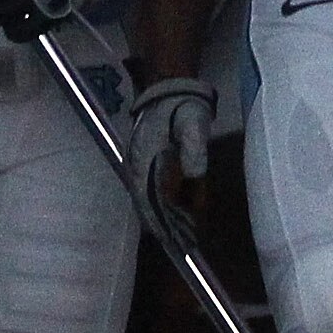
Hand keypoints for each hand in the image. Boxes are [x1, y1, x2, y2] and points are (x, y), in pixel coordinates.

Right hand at [122, 76, 214, 233]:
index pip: (149, 201)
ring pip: (153, 201)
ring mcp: (141, 166)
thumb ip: (194, 148)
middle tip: (187, 245)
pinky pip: (156, 192)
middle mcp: (138, 167)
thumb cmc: (182, 105)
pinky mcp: (148, 164)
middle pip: (150, 206)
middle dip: (168, 228)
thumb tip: (194, 175)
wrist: (169, 86)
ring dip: (169, 219)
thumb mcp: (193, 123)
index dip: (160, 224)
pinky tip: (185, 214)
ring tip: (188, 236)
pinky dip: (169, 207)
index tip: (172, 241)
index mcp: (144, 160)